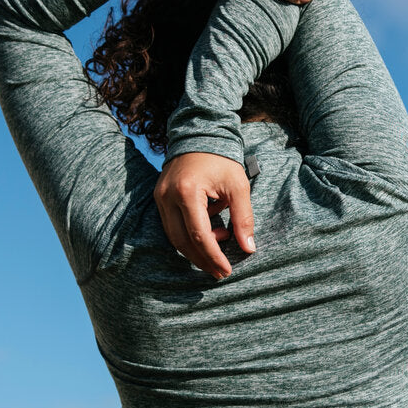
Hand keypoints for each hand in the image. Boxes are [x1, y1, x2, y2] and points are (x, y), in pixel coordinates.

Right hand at [154, 151, 255, 278]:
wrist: (200, 136)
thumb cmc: (221, 161)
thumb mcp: (238, 187)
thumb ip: (243, 218)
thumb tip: (248, 248)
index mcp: (187, 192)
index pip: (199, 235)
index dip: (213, 256)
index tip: (226, 270)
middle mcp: (167, 196)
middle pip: (182, 241)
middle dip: (202, 259)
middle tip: (219, 271)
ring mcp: (159, 197)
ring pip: (174, 237)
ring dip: (195, 249)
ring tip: (217, 251)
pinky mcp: (159, 198)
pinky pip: (171, 226)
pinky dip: (188, 235)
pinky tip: (208, 235)